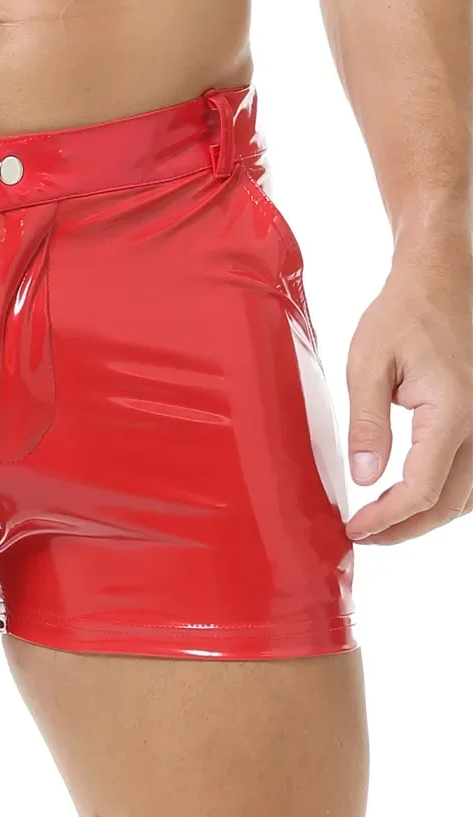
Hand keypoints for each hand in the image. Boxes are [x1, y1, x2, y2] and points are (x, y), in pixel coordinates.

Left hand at [345, 262, 472, 543]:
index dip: (387, 518)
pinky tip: (416, 496)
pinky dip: (449, 494)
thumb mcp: (368, 364)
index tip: (355, 529)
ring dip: (430, 515)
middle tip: (365, 536)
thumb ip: (367, 423)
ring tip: (385, 522)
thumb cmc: (403, 313)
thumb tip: (366, 477)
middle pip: (452, 501)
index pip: (422, 488)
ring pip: (470, 493)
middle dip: (407, 527)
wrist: (442, 279)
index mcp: (453, 412)